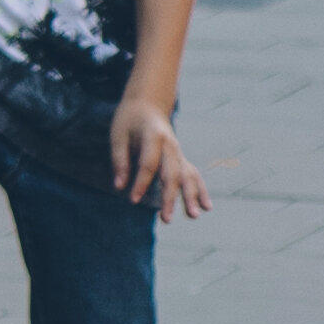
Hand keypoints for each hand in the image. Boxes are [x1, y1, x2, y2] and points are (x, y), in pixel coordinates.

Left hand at [112, 102, 211, 217]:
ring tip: (192, 216)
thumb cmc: (129, 120)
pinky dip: (200, 190)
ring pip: (188, 176)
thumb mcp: (118, 135)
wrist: (148, 104)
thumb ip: (119, 160)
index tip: (133, 200)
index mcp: (154, 137)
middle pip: (172, 174)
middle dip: (170, 197)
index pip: (149, 164)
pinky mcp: (182, 157)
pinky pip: (194, 175)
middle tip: (166, 219)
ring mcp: (179, 152)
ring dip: (191, 197)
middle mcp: (171, 146)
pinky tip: (206, 207)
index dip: (141, 183)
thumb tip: (119, 187)